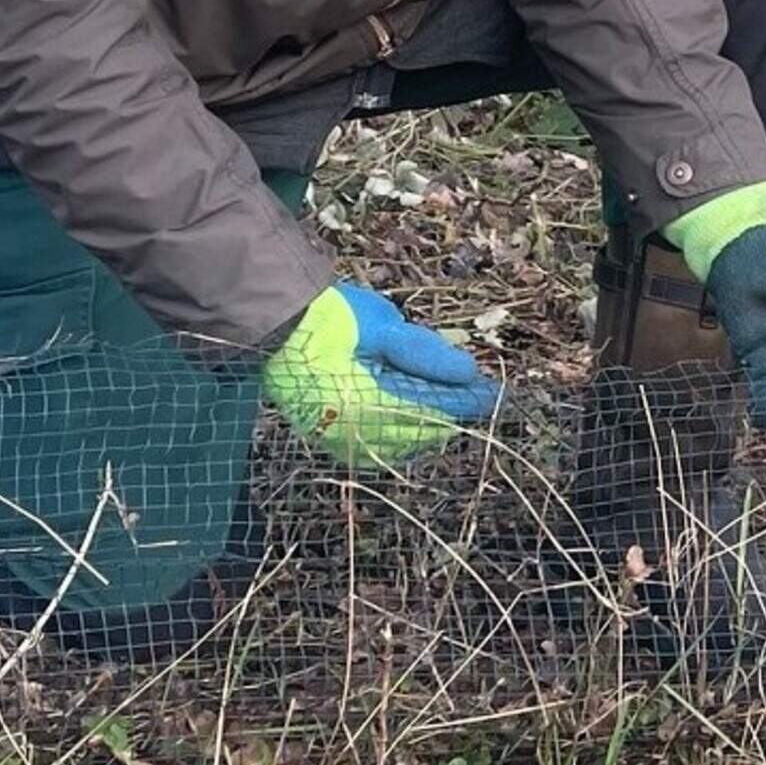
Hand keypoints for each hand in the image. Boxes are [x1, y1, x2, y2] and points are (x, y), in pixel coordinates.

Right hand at [261, 282, 501, 468]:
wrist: (268, 325)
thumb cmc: (325, 318)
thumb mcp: (382, 325)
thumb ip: (424, 353)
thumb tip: (469, 373)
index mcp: (364, 405)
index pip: (431, 410)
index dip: (467, 401)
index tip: (496, 393)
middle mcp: (352, 434)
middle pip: (421, 433)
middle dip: (450, 412)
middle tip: (478, 394)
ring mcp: (338, 441)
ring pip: (402, 445)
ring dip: (428, 425)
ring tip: (450, 402)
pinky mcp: (330, 438)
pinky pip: (378, 446)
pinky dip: (402, 432)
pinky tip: (414, 412)